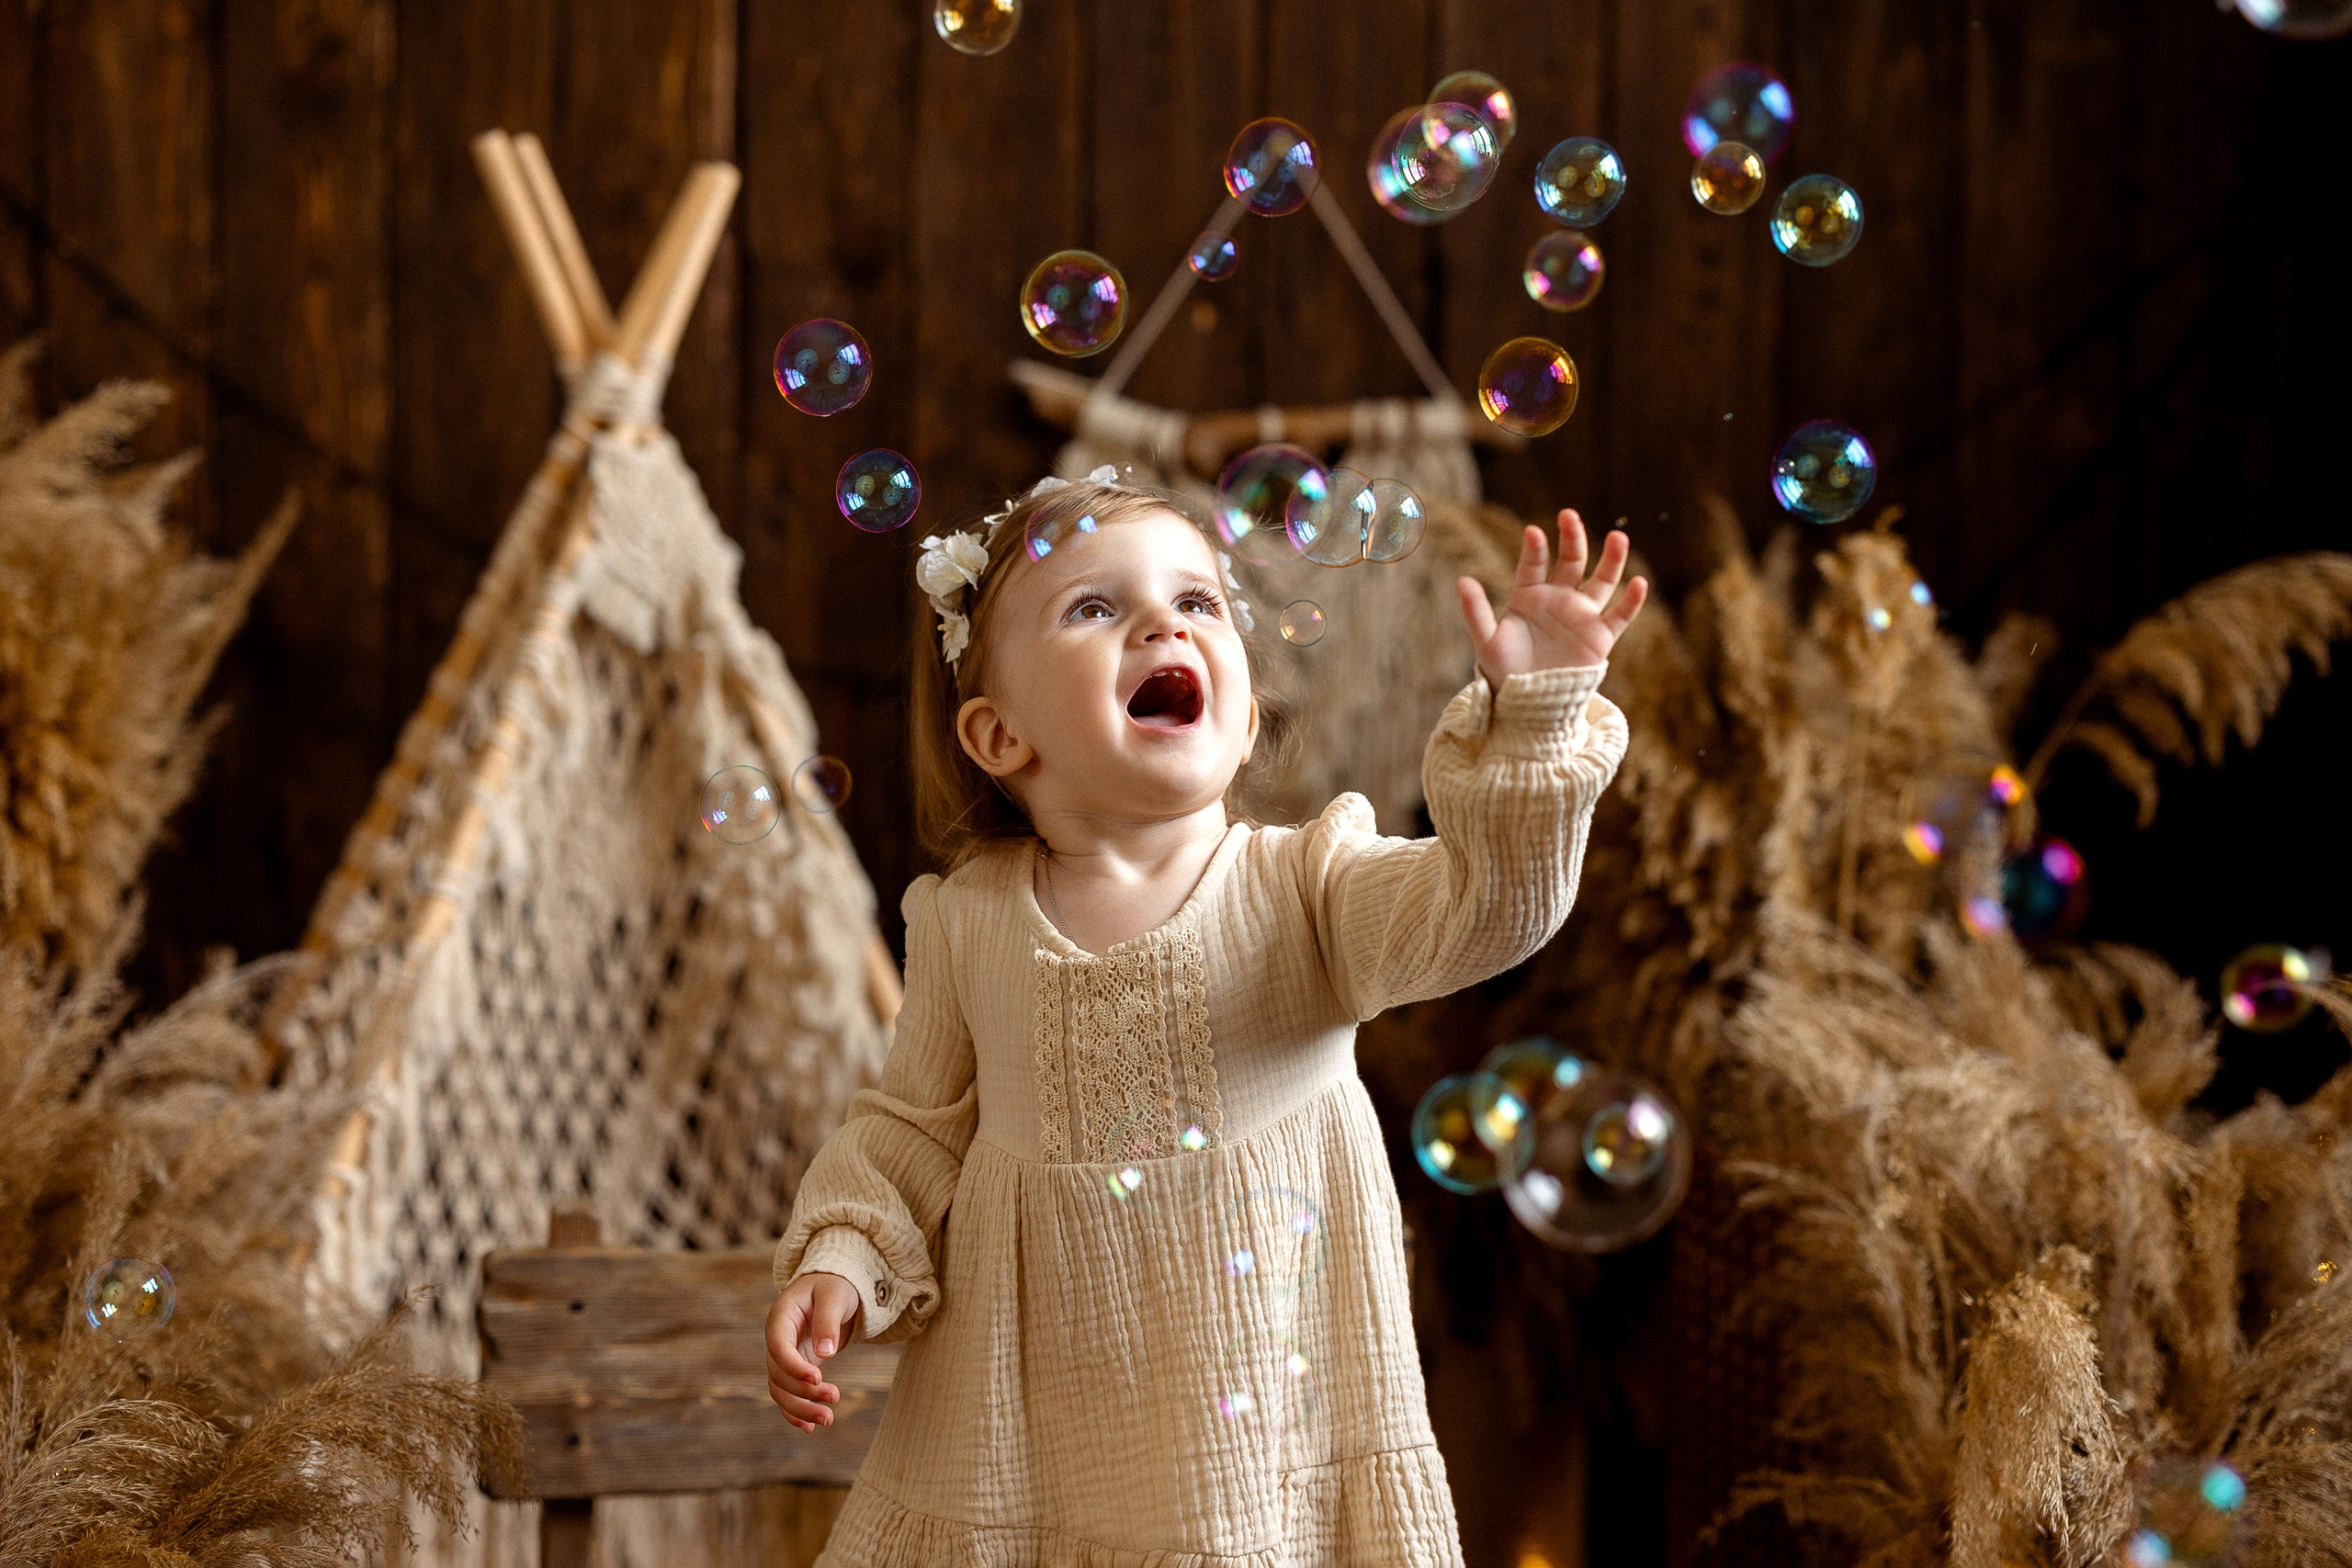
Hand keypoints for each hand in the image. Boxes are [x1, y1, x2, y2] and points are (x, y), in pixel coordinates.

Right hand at [766, 1272, 862, 1432]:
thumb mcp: (835, 1295)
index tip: (818, 1378)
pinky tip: (810, 1428)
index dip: (794, 1366)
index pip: (778, 1347)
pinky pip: (787, 1394)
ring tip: (828, 1420)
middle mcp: (777, 1339)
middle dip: (803, 1391)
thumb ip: (828, 1321)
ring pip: (780, 1390)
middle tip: (835, 1398)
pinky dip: (795, 1412)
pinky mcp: (794, 1368)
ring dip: (800, 1408)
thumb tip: (826, 1353)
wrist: (833, 1287)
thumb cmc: (834, 1286)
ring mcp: (784, 1356)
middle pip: (778, 1374)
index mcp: (781, 1317)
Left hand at [1457, 509, 1647, 686]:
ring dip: (1611, 559)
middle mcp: (1558, 598)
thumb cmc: (1504, 670)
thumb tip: (1462, 580)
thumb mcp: (1486, 641)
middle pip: (1571, 561)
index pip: (1534, 564)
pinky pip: (1620, 615)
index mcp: (1529, 594)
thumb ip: (1476, 611)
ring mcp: (1581, 615)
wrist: (1528, 704)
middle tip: (1569, 516)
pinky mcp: (1600, 637)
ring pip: (1601, 581)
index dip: (1535, 549)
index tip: (1533, 533)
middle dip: (1572, 538)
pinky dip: (1631, 601)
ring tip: (1617, 537)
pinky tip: (1639, 583)